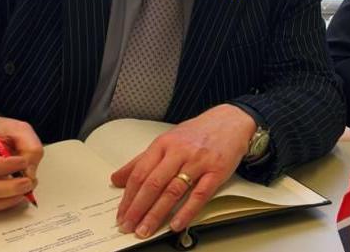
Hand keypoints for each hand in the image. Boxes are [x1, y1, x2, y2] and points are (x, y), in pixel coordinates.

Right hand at [0, 116, 42, 212]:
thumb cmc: (2, 133)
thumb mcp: (19, 129)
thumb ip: (29, 146)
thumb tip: (29, 172)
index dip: (4, 167)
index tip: (23, 163)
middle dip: (7, 188)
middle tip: (28, 182)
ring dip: (7, 198)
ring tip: (26, 188)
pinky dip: (4, 204)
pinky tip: (17, 194)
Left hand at [111, 104, 256, 237]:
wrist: (231, 121)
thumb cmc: (198, 133)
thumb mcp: (167, 140)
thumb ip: (142, 160)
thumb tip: (117, 178)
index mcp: (164, 144)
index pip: (140, 173)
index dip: (128, 196)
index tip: (122, 213)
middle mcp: (179, 151)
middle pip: (154, 183)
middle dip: (138, 208)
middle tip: (129, 225)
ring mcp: (198, 161)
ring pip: (173, 190)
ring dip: (157, 213)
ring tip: (147, 228)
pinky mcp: (216, 171)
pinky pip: (199, 194)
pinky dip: (186, 211)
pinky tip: (176, 223)